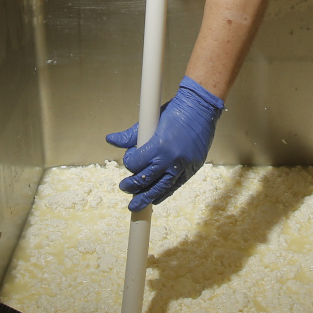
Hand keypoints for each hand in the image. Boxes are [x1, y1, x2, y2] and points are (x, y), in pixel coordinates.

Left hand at [106, 76, 223, 210]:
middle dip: (133, 186)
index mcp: (159, 146)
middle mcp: (171, 159)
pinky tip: (156, 198)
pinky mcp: (193, 168)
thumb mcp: (151, 120)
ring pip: (162, 188)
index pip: (136, 164)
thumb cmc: (176, 110)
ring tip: (136, 205)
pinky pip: (176, 185)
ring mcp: (184, 165)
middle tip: (124, 188)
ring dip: (147, 197)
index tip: (129, 159)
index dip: (129, 163)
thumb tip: (110, 139)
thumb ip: (131, 135)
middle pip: (146, 180)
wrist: (202, 107)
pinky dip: (165, 192)